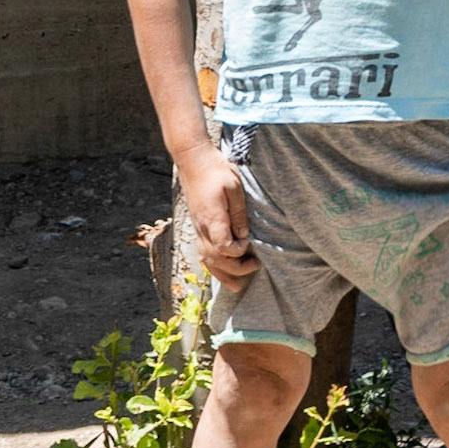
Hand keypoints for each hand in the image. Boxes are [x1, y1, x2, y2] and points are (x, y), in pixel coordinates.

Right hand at [177, 145, 259, 288]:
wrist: (193, 161)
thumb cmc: (216, 171)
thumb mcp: (234, 187)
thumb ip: (239, 213)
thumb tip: (244, 235)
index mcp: (212, 218)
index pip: (223, 247)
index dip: (238, 251)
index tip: (249, 243)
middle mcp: (202, 227)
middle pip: (216, 259)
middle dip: (236, 269)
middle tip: (255, 266)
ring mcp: (197, 228)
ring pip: (207, 260)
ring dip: (222, 275)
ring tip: (237, 286)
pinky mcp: (197, 227)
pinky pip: (202, 252)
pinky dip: (212, 266)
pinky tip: (220, 271)